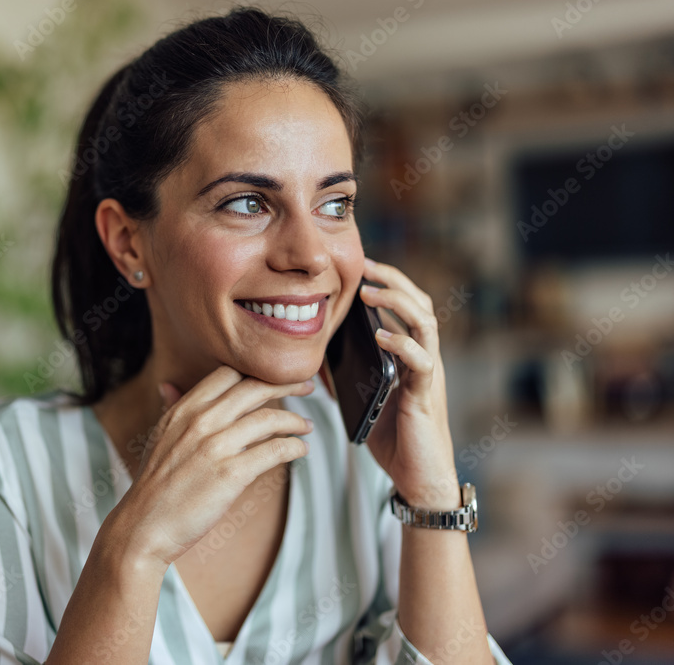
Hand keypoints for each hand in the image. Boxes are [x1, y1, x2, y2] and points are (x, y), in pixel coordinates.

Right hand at [111, 365, 313, 568]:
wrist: (144, 525)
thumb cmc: (154, 484)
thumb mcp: (159, 437)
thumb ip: (171, 407)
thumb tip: (168, 384)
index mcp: (184, 409)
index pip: (228, 374)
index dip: (257, 372)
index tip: (275, 377)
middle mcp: (200, 421)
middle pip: (254, 389)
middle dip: (287, 385)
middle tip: (306, 388)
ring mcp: (216, 446)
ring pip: (268, 419)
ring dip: (294, 421)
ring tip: (306, 426)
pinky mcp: (231, 474)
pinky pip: (274, 451)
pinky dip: (293, 447)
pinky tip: (301, 450)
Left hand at [359, 259, 459, 509]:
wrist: (418, 480)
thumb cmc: (395, 440)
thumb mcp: (365, 400)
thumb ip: (351, 376)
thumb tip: (319, 357)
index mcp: (412, 357)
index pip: (408, 308)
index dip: (389, 284)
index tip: (362, 268)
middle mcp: (425, 360)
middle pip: (421, 305)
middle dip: (395, 281)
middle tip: (367, 267)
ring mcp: (429, 376)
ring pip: (426, 325)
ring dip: (397, 304)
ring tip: (370, 294)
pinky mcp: (426, 396)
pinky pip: (421, 362)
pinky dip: (402, 344)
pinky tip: (381, 336)